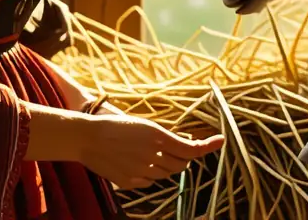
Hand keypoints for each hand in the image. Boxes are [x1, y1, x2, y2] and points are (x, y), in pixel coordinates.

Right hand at [77, 114, 225, 189]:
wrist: (86, 137)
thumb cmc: (115, 126)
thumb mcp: (144, 125)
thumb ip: (165, 137)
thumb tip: (184, 141)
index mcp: (158, 137)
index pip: (191, 149)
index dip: (208, 146)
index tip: (220, 141)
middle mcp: (153, 156)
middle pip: (182, 163)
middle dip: (185, 156)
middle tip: (181, 147)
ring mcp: (141, 171)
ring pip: (167, 173)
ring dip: (169, 165)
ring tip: (155, 152)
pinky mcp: (130, 182)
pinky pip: (150, 181)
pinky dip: (152, 174)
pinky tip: (141, 163)